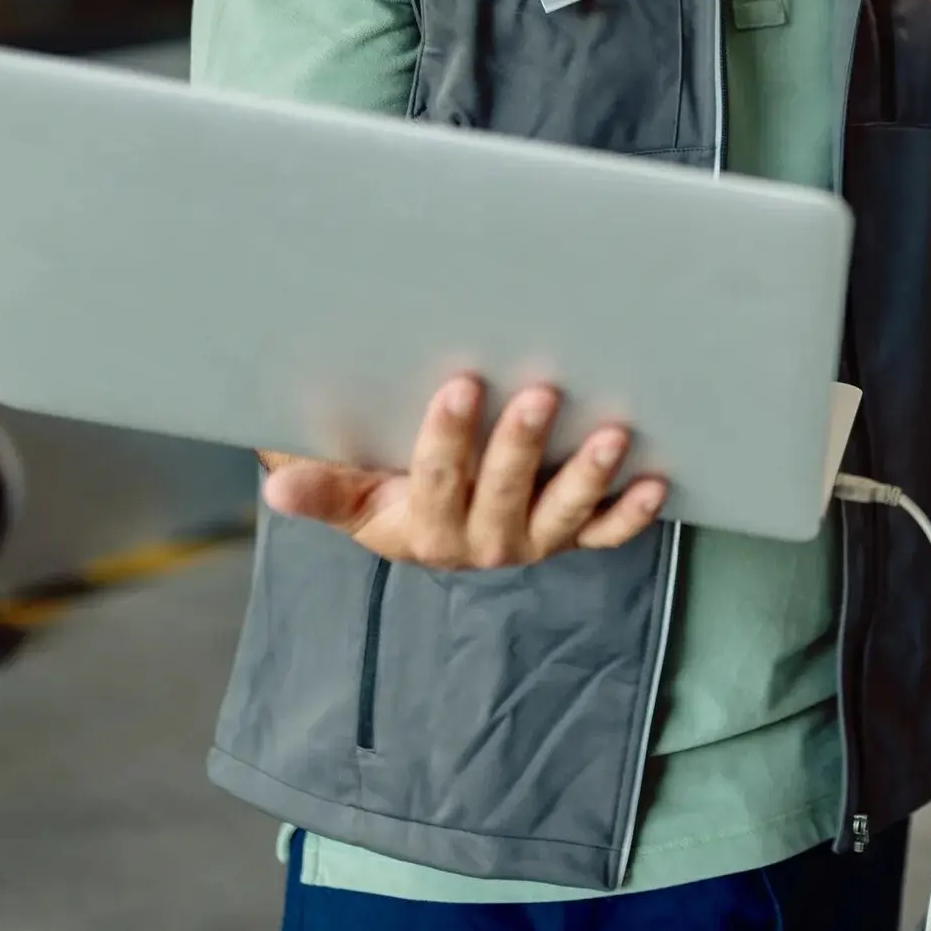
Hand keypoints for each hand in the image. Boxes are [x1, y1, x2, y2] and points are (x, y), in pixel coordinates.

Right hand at [259, 376, 666, 568]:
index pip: (437, 482)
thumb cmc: (387, 491)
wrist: (432, 527)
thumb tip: (274, 487)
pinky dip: (631, 512)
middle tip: (539, 393)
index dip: (448, 439)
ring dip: (589, 478)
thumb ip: (321, 488)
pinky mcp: (571, 537)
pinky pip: (606, 533)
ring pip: (563, 515)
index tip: (459, 386)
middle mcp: (483, 544)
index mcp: (425, 530)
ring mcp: (533, 541)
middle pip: (505, 495)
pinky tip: (656, 480)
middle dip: (521, 446)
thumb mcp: (352, 493)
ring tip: (612, 436)